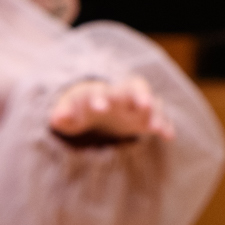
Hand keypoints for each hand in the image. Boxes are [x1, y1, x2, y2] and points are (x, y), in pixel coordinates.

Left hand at [48, 74, 174, 142]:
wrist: (97, 106)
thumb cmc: (81, 110)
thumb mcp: (69, 112)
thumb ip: (63, 115)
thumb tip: (56, 118)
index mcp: (99, 92)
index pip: (100, 91)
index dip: (100, 99)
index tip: (100, 108)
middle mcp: (121, 94)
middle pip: (132, 88)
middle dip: (139, 95)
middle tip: (145, 104)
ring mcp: (135, 104)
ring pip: (150, 101)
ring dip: (154, 111)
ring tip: (157, 126)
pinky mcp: (146, 116)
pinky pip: (159, 117)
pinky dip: (165, 124)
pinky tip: (169, 136)